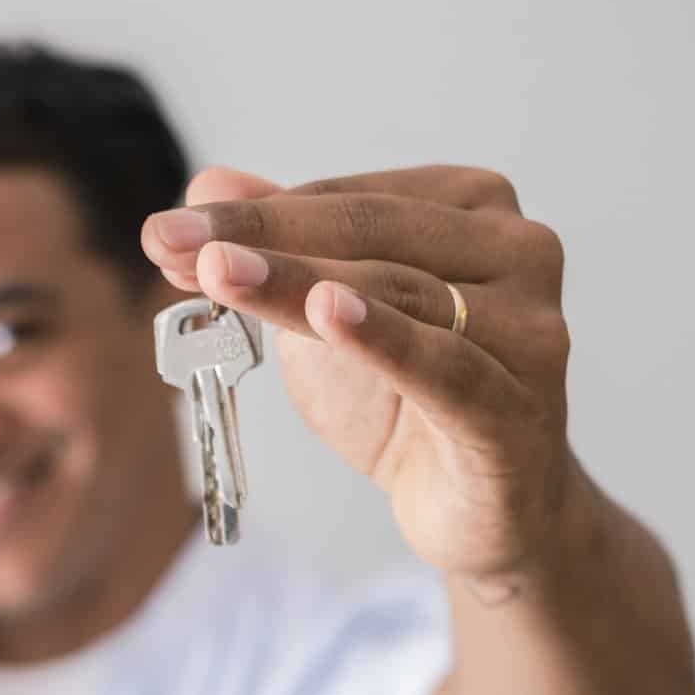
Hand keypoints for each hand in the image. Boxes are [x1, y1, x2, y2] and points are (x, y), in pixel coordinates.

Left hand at [142, 165, 584, 588]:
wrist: (478, 508)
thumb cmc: (409, 400)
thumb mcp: (327, 316)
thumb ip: (278, 248)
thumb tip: (206, 186)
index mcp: (472, 207)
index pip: (346, 199)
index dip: (253, 215)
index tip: (165, 233)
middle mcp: (518, 249)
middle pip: (371, 233)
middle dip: (262, 237)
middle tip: (174, 246)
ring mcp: (529, 329)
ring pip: (398, 291)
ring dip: (297, 281)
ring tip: (219, 272)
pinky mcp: (518, 409)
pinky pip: (443, 366)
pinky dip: (382, 338)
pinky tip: (327, 312)